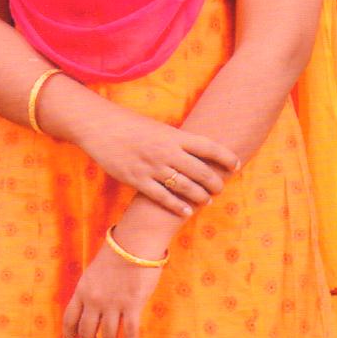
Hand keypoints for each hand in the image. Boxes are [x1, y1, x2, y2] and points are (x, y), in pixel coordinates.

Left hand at [61, 232, 164, 337]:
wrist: (134, 243)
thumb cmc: (116, 252)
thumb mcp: (93, 272)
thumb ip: (90, 290)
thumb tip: (92, 308)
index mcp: (82, 290)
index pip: (69, 319)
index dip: (68, 336)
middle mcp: (94, 300)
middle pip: (86, 331)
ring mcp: (113, 304)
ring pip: (107, 335)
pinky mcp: (132, 306)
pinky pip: (129, 332)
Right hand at [76, 106, 240, 218]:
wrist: (100, 127)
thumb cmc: (130, 125)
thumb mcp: (158, 128)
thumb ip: (176, 141)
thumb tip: (197, 153)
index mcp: (173, 135)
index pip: (208, 147)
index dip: (226, 157)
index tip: (236, 165)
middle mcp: (166, 151)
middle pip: (200, 171)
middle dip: (215, 183)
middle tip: (220, 188)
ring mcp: (152, 167)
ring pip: (185, 187)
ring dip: (200, 196)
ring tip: (207, 200)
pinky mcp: (137, 180)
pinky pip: (162, 198)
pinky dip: (177, 206)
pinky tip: (186, 212)